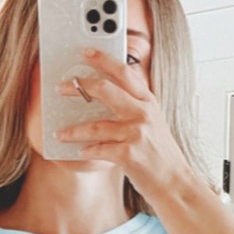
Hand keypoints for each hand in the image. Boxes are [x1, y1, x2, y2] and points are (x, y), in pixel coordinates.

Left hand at [53, 45, 192, 201]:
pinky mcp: (129, 155)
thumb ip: (135, 107)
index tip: (86, 52)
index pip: (124, 72)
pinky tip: (81, 152)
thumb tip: (106, 96)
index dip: (103, 59)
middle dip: (79, 86)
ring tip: (59, 133)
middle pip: (105, 89)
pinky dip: (88, 151)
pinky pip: (99, 150)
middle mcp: (143, 113)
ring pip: (96, 125)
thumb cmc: (159, 154)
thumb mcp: (153, 123)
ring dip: (74, 130)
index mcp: (148, 101)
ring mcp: (136, 133)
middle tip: (61, 88)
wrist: (174, 182)